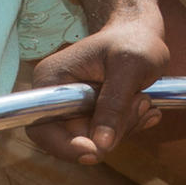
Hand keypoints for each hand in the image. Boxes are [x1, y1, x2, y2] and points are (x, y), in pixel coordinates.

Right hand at [24, 2, 168, 166]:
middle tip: (141, 103)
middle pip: (73, 139)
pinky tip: (143, 106)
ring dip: (125, 127)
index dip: (65, 146)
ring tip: (144, 98)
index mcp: (52, 80)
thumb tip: (101, 145)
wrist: (141, 34)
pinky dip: (128, 127)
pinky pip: (107, 137)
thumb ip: (114, 105)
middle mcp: (56, 98)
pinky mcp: (90, 116)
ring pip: (95, 141)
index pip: (41, 127)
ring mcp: (74, 109)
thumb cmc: (133, 40)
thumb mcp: (129, 67)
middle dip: (111, 132)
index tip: (96, 150)